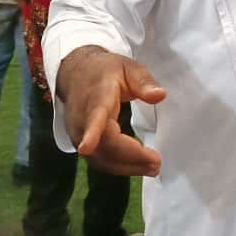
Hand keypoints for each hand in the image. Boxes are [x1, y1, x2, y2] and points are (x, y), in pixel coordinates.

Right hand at [57, 46, 165, 176]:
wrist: (75, 74)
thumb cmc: (105, 70)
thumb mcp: (128, 67)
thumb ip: (143, 81)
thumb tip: (160, 95)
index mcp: (96, 98)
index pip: (94, 117)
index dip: (92, 133)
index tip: (87, 147)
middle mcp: (83, 120)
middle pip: (103, 146)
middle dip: (129, 157)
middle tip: (156, 163)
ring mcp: (79, 134)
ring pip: (101, 158)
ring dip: (126, 167)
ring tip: (152, 167)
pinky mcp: (80, 143)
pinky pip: (99, 160)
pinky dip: (119, 166)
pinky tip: (137, 166)